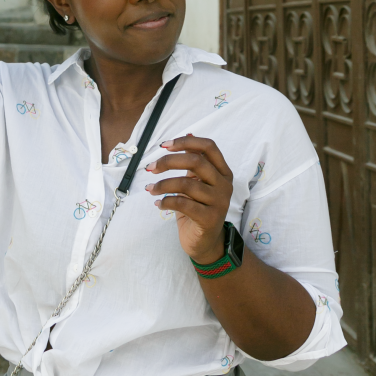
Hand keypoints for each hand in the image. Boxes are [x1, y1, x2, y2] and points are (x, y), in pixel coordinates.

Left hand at [145, 136, 233, 263]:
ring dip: (162, 184)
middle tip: (150, 167)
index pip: (209, 146)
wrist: (205, 242)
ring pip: (186, 184)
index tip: (164, 145)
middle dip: (168, 161)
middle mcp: (224, 184)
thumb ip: (194, 161)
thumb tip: (188, 133)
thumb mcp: (197, 181)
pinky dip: (166, 201)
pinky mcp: (210, 219)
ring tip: (150, 189)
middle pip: (195, 162)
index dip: (186, 142)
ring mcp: (220, 202)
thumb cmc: (198, 207)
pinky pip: (183, 204)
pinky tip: (158, 203)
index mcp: (223, 171)